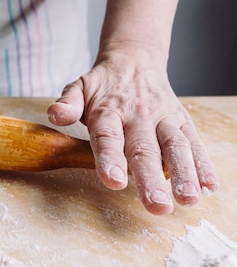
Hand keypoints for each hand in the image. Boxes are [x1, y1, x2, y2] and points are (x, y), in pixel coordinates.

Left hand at [48, 52, 218, 214]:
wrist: (135, 60)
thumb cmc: (102, 86)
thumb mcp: (78, 88)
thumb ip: (67, 104)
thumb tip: (55, 115)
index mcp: (109, 110)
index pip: (108, 136)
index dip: (110, 158)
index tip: (114, 181)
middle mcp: (139, 115)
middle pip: (145, 149)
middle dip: (151, 179)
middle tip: (157, 206)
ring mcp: (164, 118)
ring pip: (176, 147)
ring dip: (184, 174)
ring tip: (188, 200)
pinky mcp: (182, 122)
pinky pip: (194, 143)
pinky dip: (204, 165)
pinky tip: (209, 187)